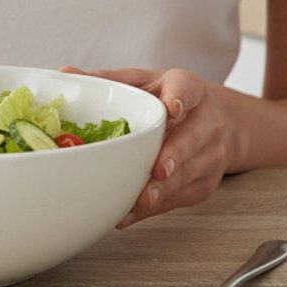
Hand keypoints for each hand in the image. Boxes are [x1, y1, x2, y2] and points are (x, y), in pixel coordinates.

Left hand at [59, 65, 230, 228]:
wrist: (222, 121)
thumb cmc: (169, 98)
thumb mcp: (144, 82)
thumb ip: (107, 79)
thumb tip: (64, 73)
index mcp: (188, 88)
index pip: (188, 90)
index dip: (180, 98)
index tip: (172, 108)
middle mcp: (206, 121)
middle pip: (191, 139)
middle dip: (174, 156)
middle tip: (157, 171)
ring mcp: (210, 155)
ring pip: (188, 175)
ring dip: (164, 191)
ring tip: (139, 201)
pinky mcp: (206, 183)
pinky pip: (181, 198)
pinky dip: (157, 208)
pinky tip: (131, 213)